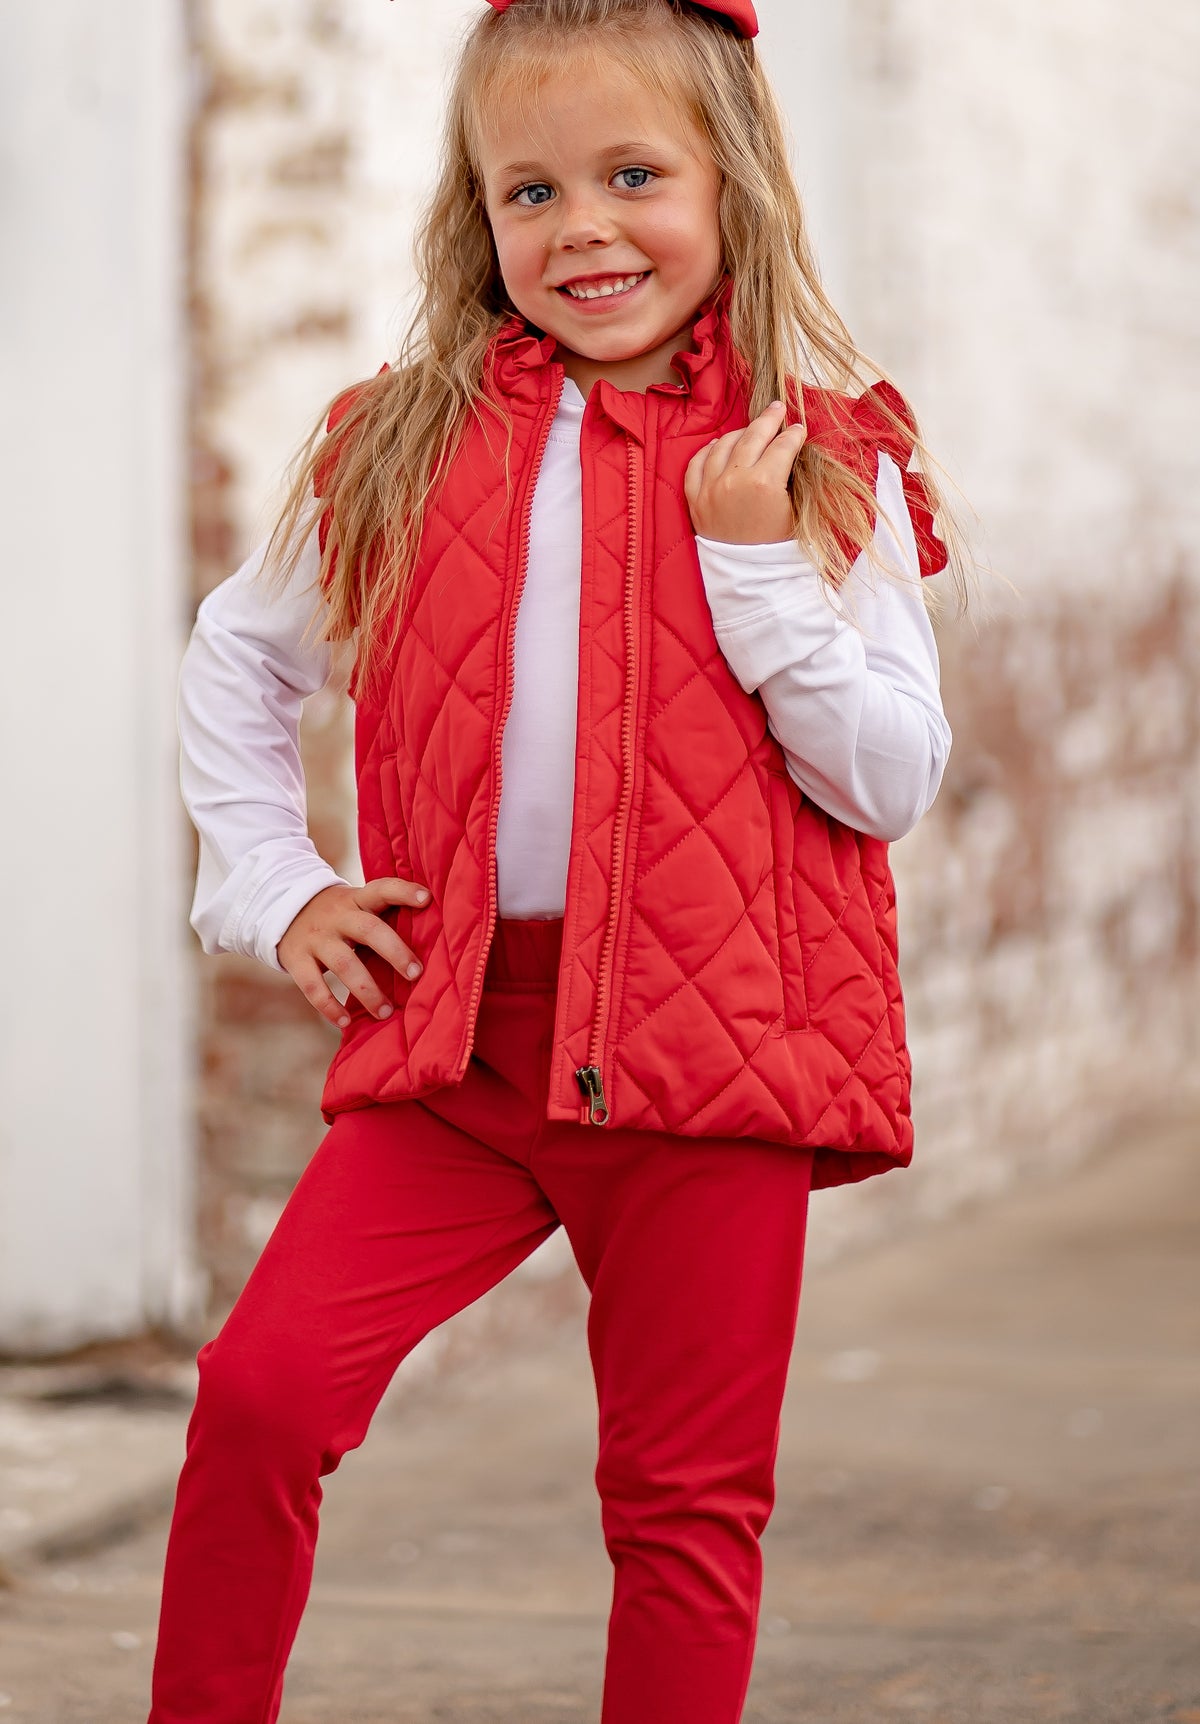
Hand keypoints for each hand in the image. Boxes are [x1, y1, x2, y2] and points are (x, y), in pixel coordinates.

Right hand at [276, 876, 430, 1029]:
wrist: (282, 910)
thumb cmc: (339, 915)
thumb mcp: (357, 904)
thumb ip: (384, 916)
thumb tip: (434, 941)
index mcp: (357, 900)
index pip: (382, 889)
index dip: (404, 892)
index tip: (426, 899)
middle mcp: (338, 916)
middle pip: (368, 930)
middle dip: (395, 952)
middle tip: (416, 974)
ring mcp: (316, 938)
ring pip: (344, 964)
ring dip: (367, 990)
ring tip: (386, 1012)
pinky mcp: (296, 959)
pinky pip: (313, 986)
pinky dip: (329, 1007)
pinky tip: (345, 1022)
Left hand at [684, 400, 806, 544]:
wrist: (748, 576)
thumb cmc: (778, 546)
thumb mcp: (794, 510)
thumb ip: (791, 476)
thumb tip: (789, 449)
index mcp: (764, 483)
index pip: (782, 446)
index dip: (793, 435)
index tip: (798, 429)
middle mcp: (734, 480)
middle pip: (753, 436)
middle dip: (769, 419)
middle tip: (778, 408)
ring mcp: (710, 488)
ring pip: (724, 444)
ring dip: (739, 433)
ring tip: (750, 430)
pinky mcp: (694, 499)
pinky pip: (697, 463)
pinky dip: (708, 450)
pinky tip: (718, 445)